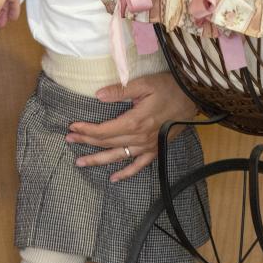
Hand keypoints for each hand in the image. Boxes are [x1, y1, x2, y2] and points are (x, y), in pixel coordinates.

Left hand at [65, 72, 196, 182]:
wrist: (192, 97)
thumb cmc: (169, 88)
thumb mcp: (144, 84)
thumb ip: (120, 91)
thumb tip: (97, 95)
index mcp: (134, 122)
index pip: (104, 130)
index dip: (86, 130)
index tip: (72, 127)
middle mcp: (139, 138)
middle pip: (107, 143)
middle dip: (86, 141)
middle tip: (69, 140)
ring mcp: (148, 146)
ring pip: (118, 156)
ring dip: (98, 160)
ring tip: (81, 162)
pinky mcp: (156, 150)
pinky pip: (139, 166)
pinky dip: (126, 173)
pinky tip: (114, 178)